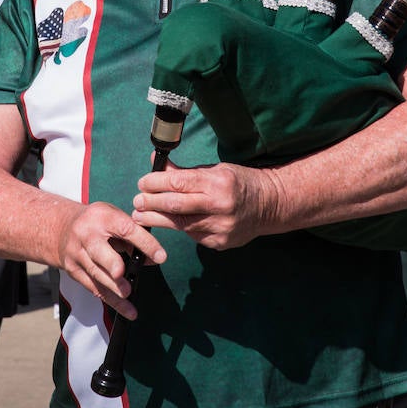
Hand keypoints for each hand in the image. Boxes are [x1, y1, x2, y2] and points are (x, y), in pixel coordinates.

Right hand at [57, 201, 164, 319]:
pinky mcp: (73, 270)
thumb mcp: (114, 219)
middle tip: (126, 279)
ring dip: (114, 288)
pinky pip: (93, 287)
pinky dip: (110, 300)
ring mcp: (77, 253)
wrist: (61, 227)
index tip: (160, 256)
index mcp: (102, 216)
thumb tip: (155, 258)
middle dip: (113, 266)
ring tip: (129, 298)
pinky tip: (125, 309)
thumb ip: (134, 237)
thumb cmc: (96, 222)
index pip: (126, 229)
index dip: (144, 243)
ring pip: (96, 273)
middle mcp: (86, 234)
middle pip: (100, 252)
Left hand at [132, 159, 283, 250]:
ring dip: (158, 220)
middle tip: (136, 202)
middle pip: (177, 206)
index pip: (179, 183)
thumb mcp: (215, 170)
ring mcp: (221, 227)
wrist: (270, 205)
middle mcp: (220, 206)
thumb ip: (186, 172)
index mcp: (219, 182)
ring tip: (141, 216)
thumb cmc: (240, 182)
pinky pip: (193, 236)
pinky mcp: (220, 243)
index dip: (156, 183)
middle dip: (151, 204)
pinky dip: (180, 228)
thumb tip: (157, 165)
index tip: (142, 183)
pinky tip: (168, 224)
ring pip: (181, 225)